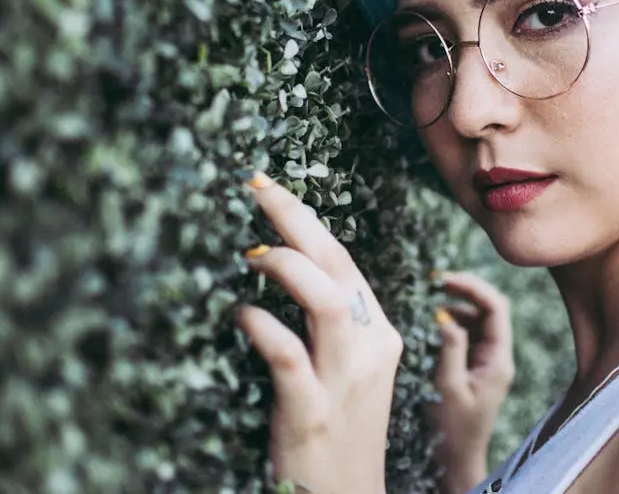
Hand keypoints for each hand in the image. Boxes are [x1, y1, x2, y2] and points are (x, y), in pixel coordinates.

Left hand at [235, 173, 403, 493]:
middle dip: (296, 219)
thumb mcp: (348, 370)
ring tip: (252, 254)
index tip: (271, 190)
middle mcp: (368, 348)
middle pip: (337, 265)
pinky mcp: (313, 411)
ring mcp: (344, 380)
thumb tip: (285, 271)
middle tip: (257, 187)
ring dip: (284, 267)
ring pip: (323, 300)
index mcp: (377, 333)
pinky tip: (241, 316)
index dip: (307, 222)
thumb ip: (328, 325)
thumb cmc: (340, 431)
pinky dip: (261, 327)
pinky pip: (287, 355)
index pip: (344, 262)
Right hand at [426, 272, 515, 490]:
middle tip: (437, 281)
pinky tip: (435, 324)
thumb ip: (450, 348)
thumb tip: (446, 315)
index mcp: (499, 360)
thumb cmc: (453, 430)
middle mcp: (498, 357)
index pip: (496, 309)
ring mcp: (488, 361)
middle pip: (489, 310)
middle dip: (465, 292)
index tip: (445, 280)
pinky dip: (452, 324)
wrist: (457, 460)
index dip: (473, 288)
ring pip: (477, 321)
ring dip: (457, 307)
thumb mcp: (448, 387)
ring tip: (432, 302)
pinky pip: (468, 336)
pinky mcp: (475, 367)